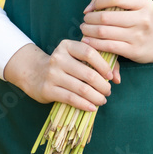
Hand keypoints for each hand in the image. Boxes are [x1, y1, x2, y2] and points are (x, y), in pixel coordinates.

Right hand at [3, 41, 120, 112]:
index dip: (103, 65)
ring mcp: (52, 74)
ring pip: (81, 88)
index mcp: (67, 46)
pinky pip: (71, 98)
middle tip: (108, 91)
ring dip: (96, 97)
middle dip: (102, 85)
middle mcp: (58, 58)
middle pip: (87, 73)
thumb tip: (117, 78)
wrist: (35, 73)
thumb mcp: (77, 58)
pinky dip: (85, 104)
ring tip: (102, 100)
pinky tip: (92, 107)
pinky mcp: (48, 89)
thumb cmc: (64, 65)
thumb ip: (100, 62)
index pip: (89, 52)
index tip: (110, 76)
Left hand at [80, 0, 152, 62]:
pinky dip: (94, 43)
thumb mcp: (134, 6)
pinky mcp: (134, 51)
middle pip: (107, 17)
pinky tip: (87, 41)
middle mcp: (143, 19)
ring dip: (89, 30)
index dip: (99, 2)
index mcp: (144, 3)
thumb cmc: (140, 20)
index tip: (92, 7)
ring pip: (105, 32)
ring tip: (84, 29)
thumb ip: (112, 0)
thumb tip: (89, 8)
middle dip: (91, 18)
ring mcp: (138, 36)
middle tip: (85, 20)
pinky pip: (108, 46)